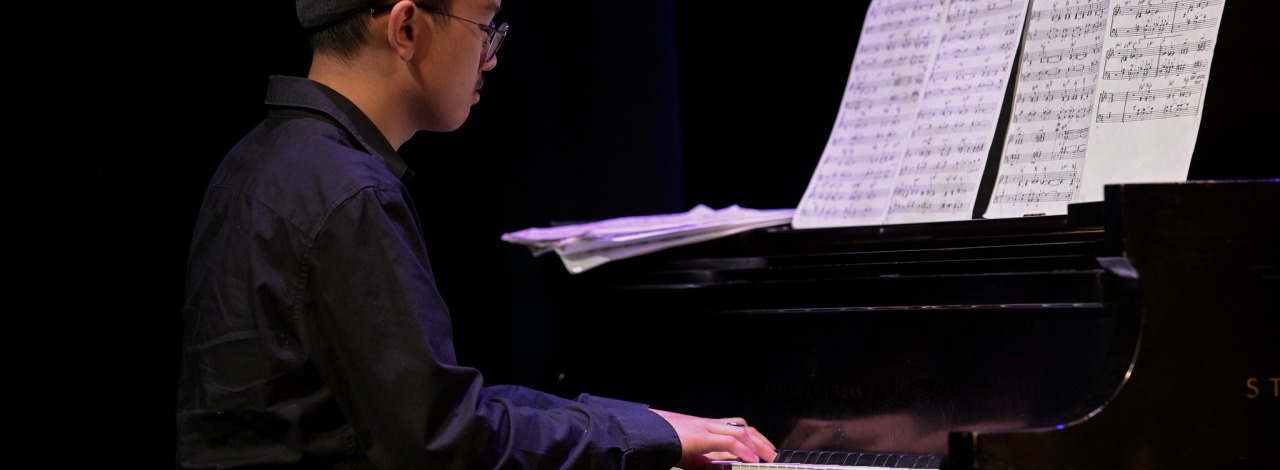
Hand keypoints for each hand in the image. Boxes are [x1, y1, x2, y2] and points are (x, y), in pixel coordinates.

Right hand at [650, 409, 777, 468]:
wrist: (642, 434)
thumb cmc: (661, 444)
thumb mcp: (687, 457)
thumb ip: (703, 462)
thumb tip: (723, 467)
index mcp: (703, 427)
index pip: (733, 426)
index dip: (751, 436)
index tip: (762, 449)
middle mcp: (706, 424)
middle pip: (741, 425)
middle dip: (760, 439)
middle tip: (772, 453)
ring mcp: (704, 428)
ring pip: (739, 431)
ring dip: (757, 444)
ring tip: (768, 457)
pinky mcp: (700, 436)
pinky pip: (728, 441)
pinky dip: (743, 450)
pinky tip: (752, 460)